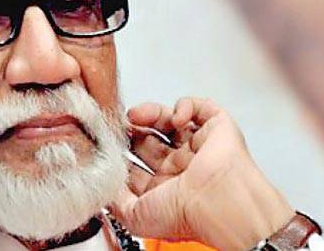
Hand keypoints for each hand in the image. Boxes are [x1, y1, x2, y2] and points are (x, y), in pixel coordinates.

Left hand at [112, 98, 294, 250]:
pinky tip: (176, 118)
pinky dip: (185, 106)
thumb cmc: (186, 214)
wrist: (219, 204)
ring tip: (137, 115)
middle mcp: (181, 168)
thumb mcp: (135, 217)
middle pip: (150, 140)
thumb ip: (115, 200)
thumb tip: (103, 186)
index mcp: (165, 188)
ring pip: (169, 121)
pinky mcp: (216, 128)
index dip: (122, 152)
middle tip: (121, 126)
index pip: (138, 164)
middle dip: (133, 130)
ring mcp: (198, 147)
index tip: (109, 143)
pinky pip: (199, 107)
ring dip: (151, 113)